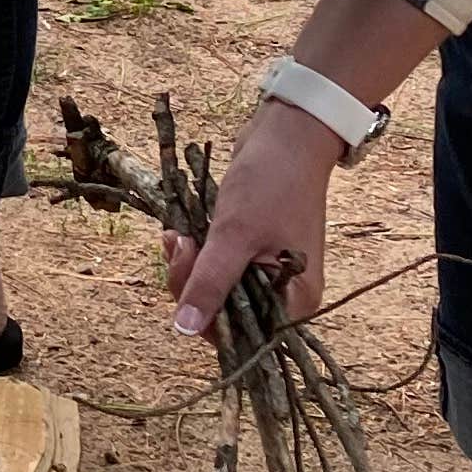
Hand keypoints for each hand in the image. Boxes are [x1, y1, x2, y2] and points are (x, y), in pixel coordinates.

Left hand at [168, 99, 340, 336]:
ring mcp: (264, 272)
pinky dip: (195, 253)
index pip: (243, 337)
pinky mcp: (248, 251)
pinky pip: (214, 266)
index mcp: (293, 302)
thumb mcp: (235, 235)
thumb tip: (184, 330)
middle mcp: (282, 294)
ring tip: (177, 236)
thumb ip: (210, 283)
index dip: (208, 319)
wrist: (286, 134)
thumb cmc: (271, 184)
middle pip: (223, 315)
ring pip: (213, 289)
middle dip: (192, 284)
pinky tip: (179, 234)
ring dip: (188, 266)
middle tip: (181, 247)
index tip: (189, 280)